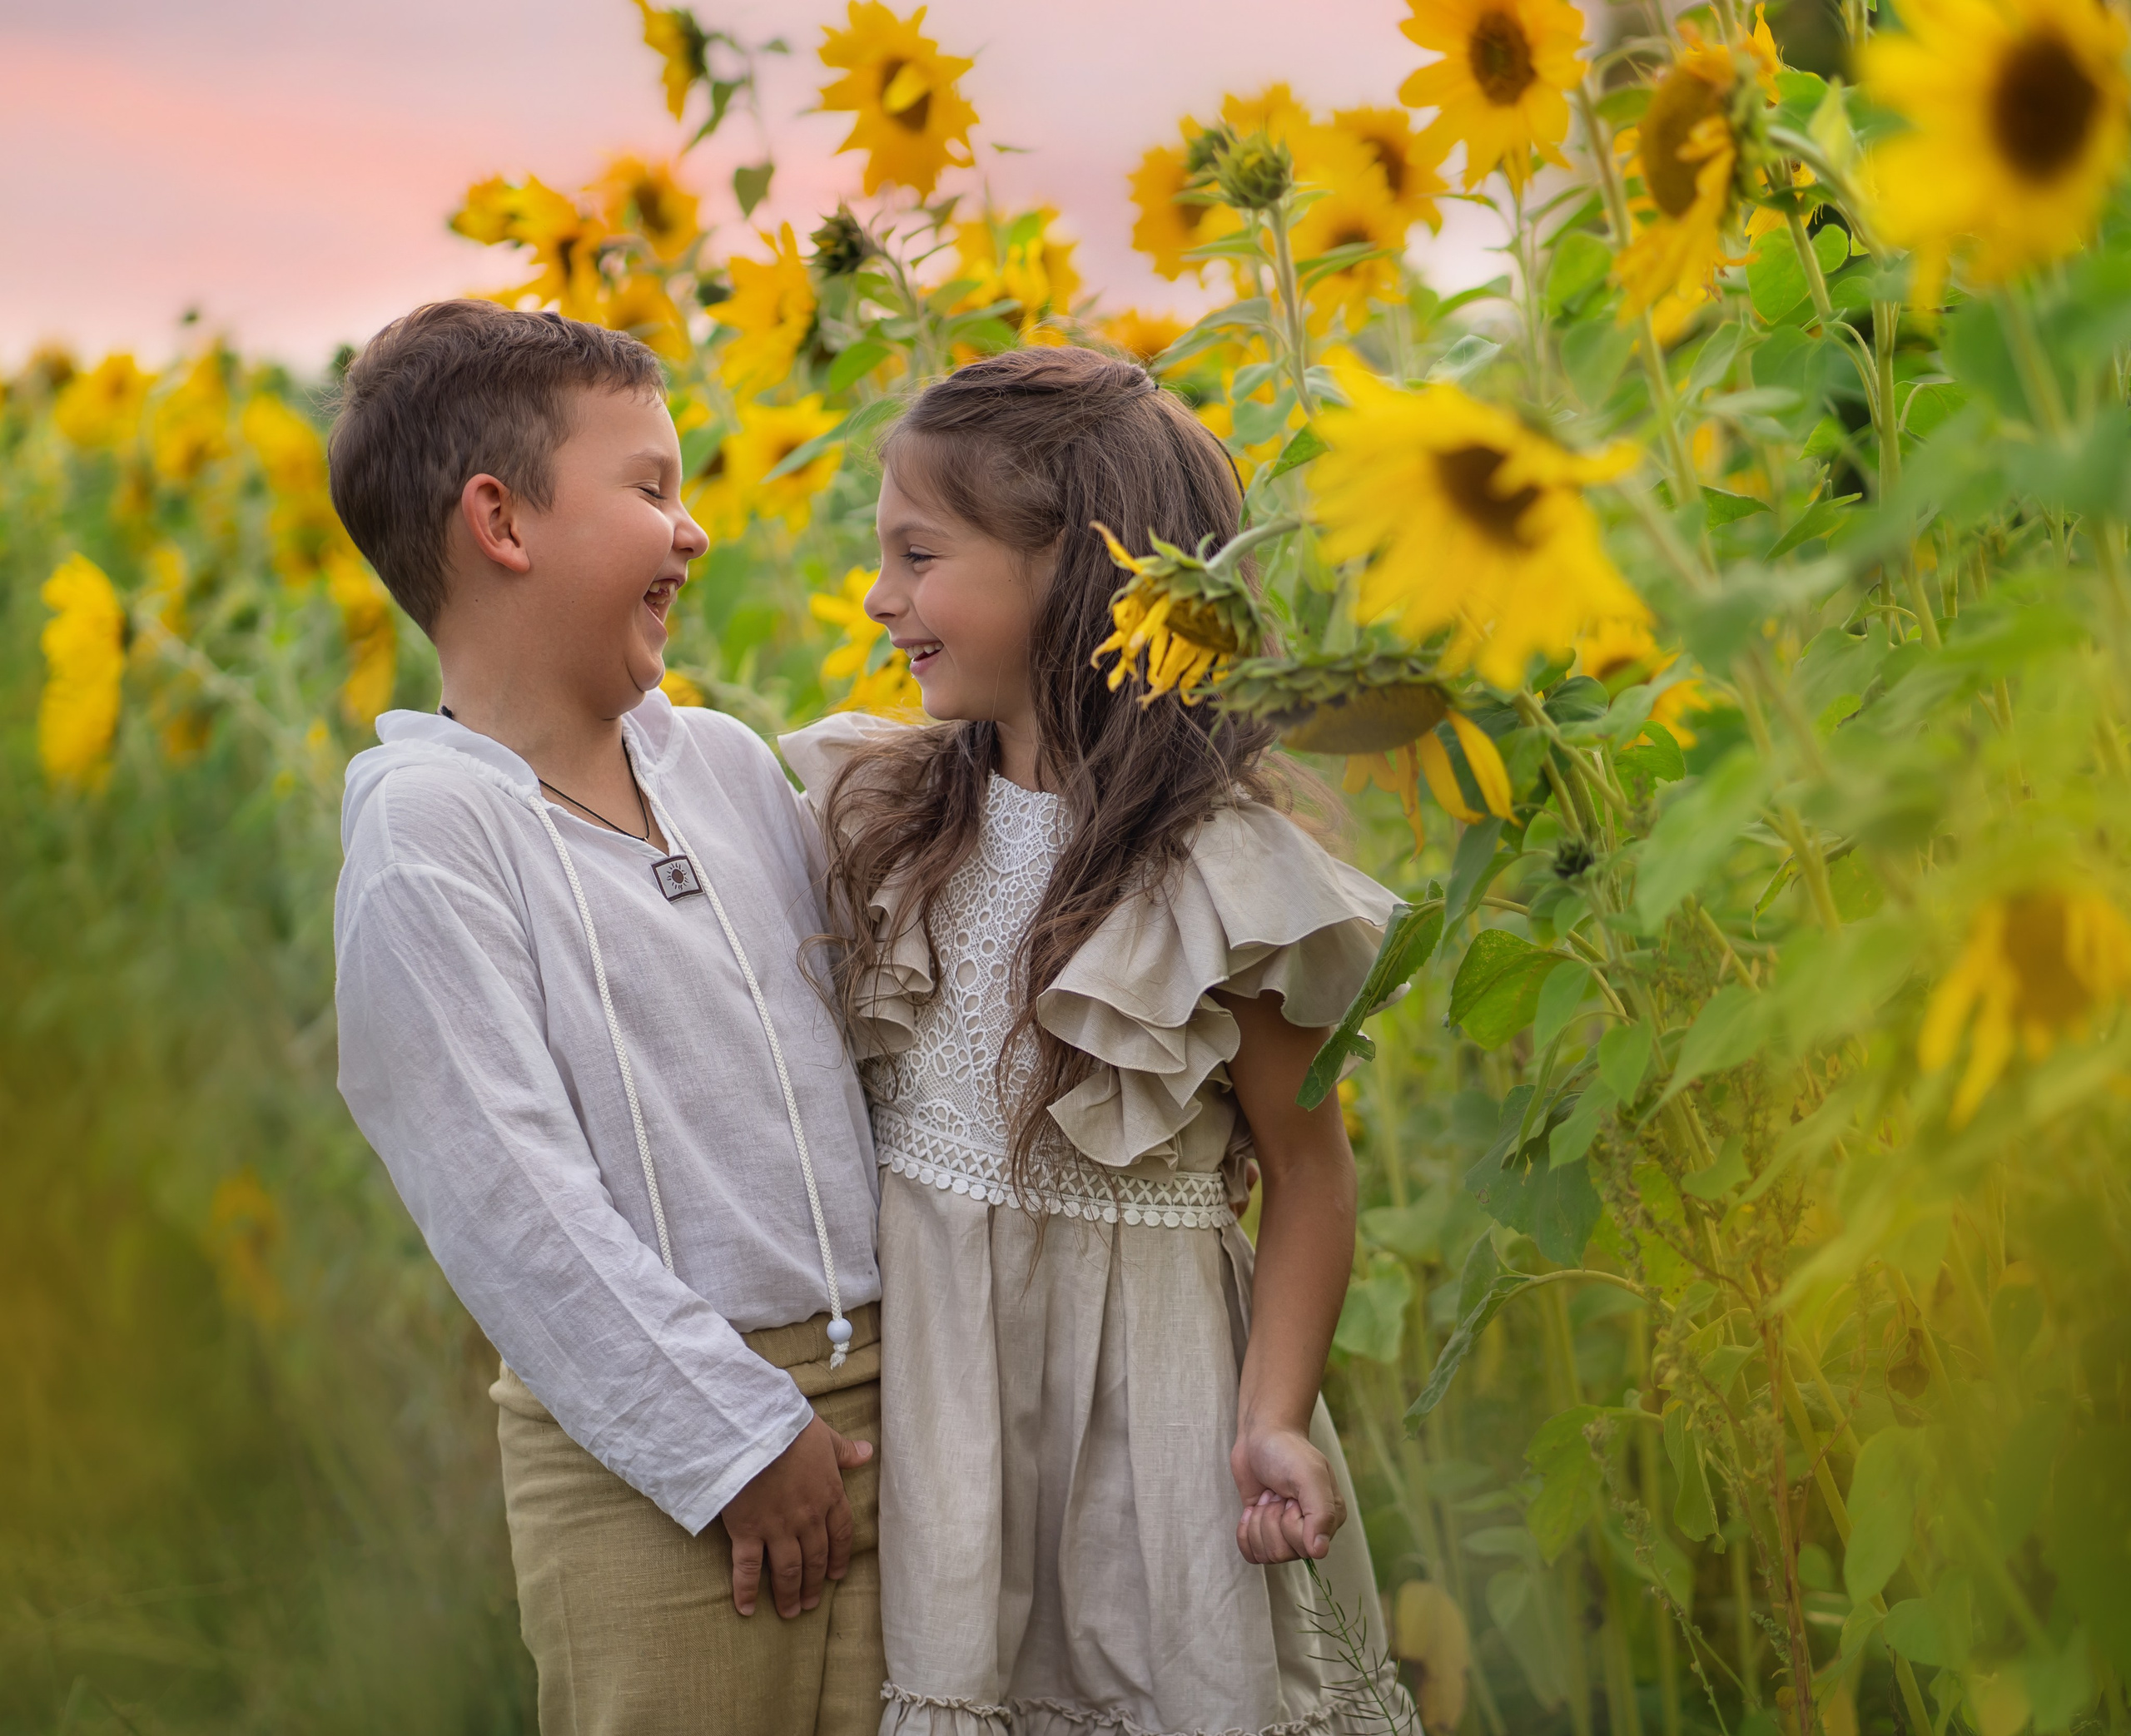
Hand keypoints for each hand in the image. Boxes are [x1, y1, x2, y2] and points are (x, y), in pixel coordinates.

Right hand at [721, 1415, 872, 1616]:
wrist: (754, 1431)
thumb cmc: (789, 1428)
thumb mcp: (824, 1436)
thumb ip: (844, 1451)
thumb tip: (867, 1452)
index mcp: (829, 1495)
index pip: (841, 1534)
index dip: (840, 1557)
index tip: (836, 1575)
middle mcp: (808, 1518)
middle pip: (815, 1559)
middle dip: (814, 1584)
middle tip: (811, 1604)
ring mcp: (778, 1528)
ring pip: (788, 1570)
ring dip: (789, 1594)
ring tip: (790, 1612)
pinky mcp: (747, 1531)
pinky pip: (748, 1569)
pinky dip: (747, 1591)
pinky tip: (746, 1609)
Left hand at [1231, 1423, 1343, 1564]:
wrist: (1261, 1437)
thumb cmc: (1288, 1451)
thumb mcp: (1309, 1475)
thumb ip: (1320, 1513)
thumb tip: (1319, 1551)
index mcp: (1330, 1519)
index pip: (1305, 1547)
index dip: (1289, 1521)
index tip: (1290, 1495)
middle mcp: (1310, 1531)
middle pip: (1282, 1553)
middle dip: (1270, 1519)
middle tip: (1276, 1493)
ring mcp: (1285, 1534)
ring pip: (1265, 1555)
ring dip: (1257, 1522)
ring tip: (1267, 1497)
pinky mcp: (1263, 1532)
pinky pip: (1252, 1555)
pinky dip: (1244, 1533)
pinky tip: (1251, 1510)